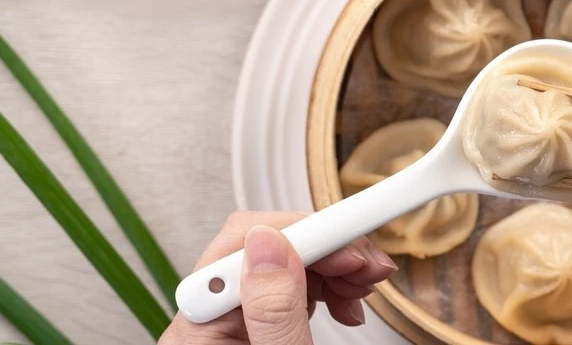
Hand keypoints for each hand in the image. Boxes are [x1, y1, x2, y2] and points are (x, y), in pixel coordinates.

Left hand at [158, 211, 397, 344]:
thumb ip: (274, 313)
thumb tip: (268, 244)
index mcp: (200, 335)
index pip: (242, 249)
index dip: (307, 236)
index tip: (358, 238)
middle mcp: (207, 326)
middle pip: (262, 251)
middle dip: (326, 249)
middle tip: (371, 267)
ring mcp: (230, 329)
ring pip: (278, 264)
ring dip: (330, 265)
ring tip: (364, 284)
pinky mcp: (253, 332)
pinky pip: (285, 287)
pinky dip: (323, 285)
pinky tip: (345, 299)